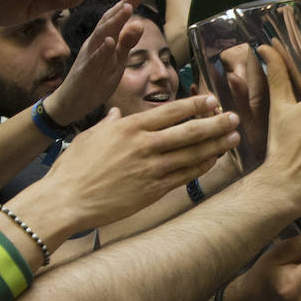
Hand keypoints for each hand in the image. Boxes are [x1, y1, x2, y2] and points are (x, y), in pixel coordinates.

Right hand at [39, 96, 239, 229]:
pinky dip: (201, 167)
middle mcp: (144, 145)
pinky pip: (184, 176)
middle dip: (215, 123)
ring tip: (233, 138)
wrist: (66, 200)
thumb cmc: (73, 168)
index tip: (212, 100)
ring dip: (216, 145)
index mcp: (130, 127)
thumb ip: (109, 123)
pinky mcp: (152, 190)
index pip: (171, 111)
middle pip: (189, 131)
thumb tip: (117, 114)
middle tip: (234, 117)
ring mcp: (151, 169)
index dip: (195, 105)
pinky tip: (213, 160)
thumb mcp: (90, 136)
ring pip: (192, 154)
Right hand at [44, 0, 144, 125]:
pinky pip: (93, 60)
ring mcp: (88, 57)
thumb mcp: (117, 61)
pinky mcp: (84, 72)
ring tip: (126, 9)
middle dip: (122, 6)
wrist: (71, 102)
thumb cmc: (94, 80)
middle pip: (108, 21)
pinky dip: (102, 50)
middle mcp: (94, 44)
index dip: (126, 3)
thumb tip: (139, 23)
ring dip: (114, 22)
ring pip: (101, 36)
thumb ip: (127, 43)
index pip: (115, 18)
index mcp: (103, 40)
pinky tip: (110, 41)